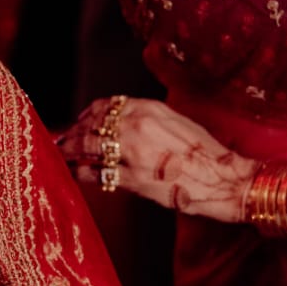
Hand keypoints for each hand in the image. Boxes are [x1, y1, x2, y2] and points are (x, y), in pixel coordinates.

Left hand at [57, 96, 259, 223]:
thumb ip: (147, 119)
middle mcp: (138, 126)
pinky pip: (96, 173)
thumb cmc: (204, 153)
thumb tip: (122, 122)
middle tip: (62, 141)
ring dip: (70, 152)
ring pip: (88, 148)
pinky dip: (80, 172)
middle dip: (72, 134)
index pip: (106, 106)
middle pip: (92, 126)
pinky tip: (74, 174)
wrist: (225, 179)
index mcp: (149, 109)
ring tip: (62, 155)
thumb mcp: (176, 122)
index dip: (86, 115)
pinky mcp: (133, 179)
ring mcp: (134, 153)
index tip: (79, 122)